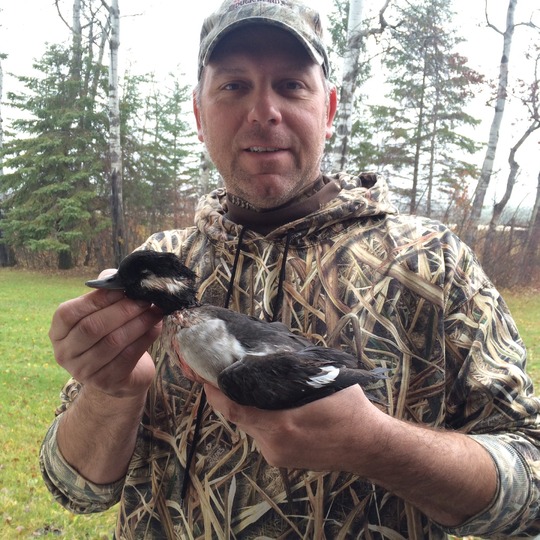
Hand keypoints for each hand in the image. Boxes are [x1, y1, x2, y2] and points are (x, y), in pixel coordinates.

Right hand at [49, 269, 162, 398]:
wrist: (122, 373)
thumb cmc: (110, 334)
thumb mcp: (103, 313)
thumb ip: (107, 292)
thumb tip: (119, 276)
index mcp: (58, 332)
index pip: (69, 313)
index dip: (97, 299)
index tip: (123, 288)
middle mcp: (65, 354)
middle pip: (92, 328)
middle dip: (122, 310)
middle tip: (144, 299)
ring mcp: (84, 371)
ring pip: (113, 342)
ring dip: (138, 323)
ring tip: (154, 310)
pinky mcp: (107, 382)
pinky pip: (128, 356)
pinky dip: (145, 338)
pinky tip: (155, 326)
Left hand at [204, 383, 381, 472]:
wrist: (368, 446)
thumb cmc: (350, 408)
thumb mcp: (325, 379)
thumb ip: (297, 370)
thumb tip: (273, 352)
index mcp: (282, 424)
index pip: (234, 408)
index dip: (214, 392)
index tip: (202, 375)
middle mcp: (273, 443)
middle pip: (236, 417)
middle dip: (225, 395)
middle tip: (217, 373)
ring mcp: (276, 455)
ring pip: (248, 426)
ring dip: (242, 406)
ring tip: (240, 384)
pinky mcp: (281, 460)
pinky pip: (260, 434)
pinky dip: (256, 417)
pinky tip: (263, 404)